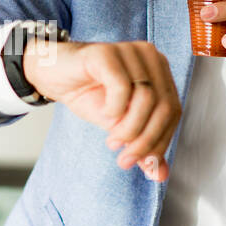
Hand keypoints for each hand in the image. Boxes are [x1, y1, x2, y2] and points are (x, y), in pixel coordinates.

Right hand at [23, 39, 181, 181]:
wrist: (52, 75)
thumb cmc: (88, 94)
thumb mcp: (118, 125)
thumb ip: (141, 144)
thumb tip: (160, 174)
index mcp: (159, 71)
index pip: (174, 110)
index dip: (162, 141)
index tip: (145, 165)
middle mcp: (149, 56)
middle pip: (164, 106)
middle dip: (146, 140)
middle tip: (126, 159)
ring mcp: (129, 51)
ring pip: (146, 98)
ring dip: (130, 128)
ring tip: (112, 141)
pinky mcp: (107, 52)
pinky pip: (121, 86)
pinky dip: (115, 108)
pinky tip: (104, 115)